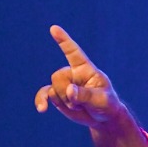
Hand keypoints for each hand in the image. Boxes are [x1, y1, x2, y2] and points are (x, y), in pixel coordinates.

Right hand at [35, 24, 147, 146]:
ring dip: (64, 102)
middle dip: (67, 93)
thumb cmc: (106, 105)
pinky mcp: (58, 95)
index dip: (64, 40)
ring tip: (78, 107)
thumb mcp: (101, 100)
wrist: (102, 117)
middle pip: (58, 76)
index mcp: (85, 69)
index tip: (54, 28)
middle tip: (82, 103)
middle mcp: (73, 73)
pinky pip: (44, 94)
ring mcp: (64, 84)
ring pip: (52, 89)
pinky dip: (41, 101)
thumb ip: (85, 95)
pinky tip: (42, 109)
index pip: (73, 52)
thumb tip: (69, 90)